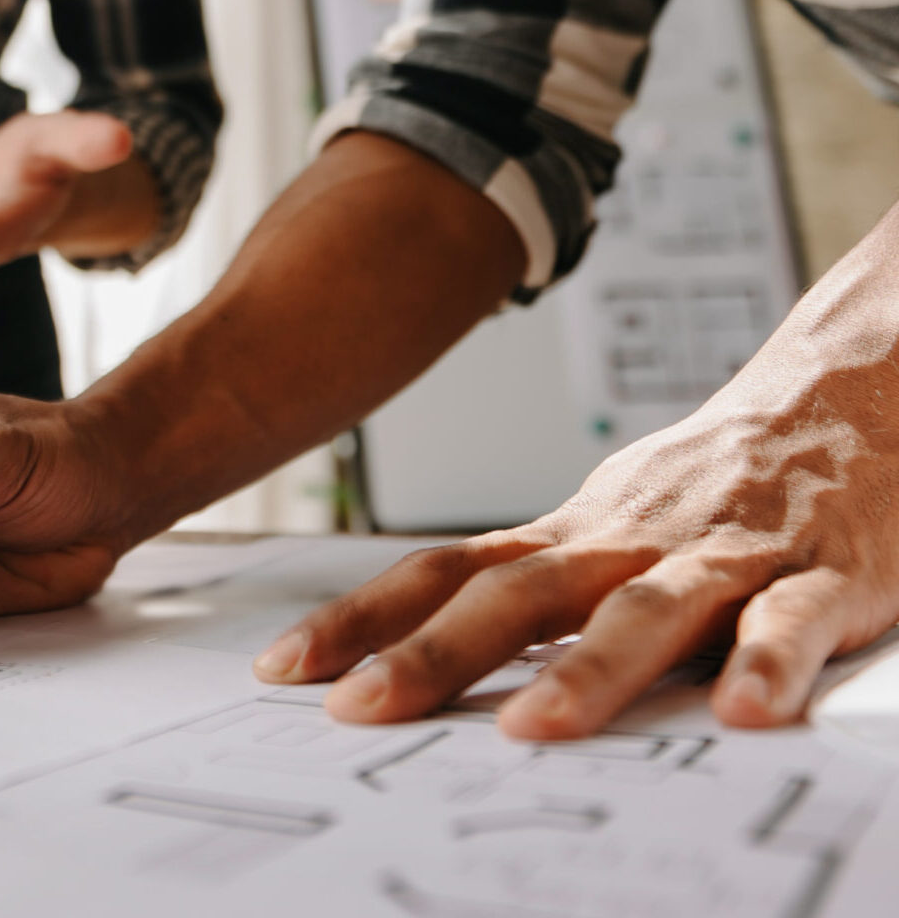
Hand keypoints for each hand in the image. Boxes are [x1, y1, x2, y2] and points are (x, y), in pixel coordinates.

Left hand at [253, 355, 898, 738]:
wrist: (849, 395)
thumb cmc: (710, 481)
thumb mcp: (606, 526)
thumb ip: (535, 589)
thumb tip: (425, 654)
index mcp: (571, 534)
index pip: (445, 572)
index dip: (362, 618)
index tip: (283, 668)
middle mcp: (629, 539)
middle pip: (517, 592)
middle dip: (433, 652)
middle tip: (359, 708)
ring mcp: (723, 553)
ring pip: (644, 609)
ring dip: (587, 670)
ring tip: (529, 728)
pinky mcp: (824, 573)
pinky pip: (791, 622)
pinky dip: (766, 665)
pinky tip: (740, 715)